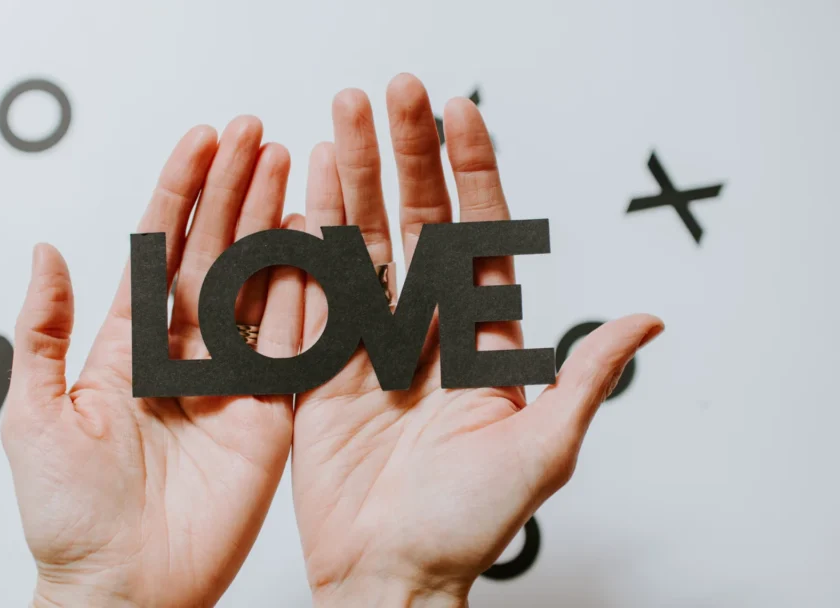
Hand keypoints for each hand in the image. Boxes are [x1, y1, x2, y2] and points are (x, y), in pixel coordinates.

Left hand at [1, 118, 305, 607]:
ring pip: (259, 285)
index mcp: (129, 345)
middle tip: (257, 136)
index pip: (159, 248)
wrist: (122, 588)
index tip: (202, 142)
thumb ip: (42, 332)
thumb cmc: (68, 517)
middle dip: (235, 189)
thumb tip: (45, 254)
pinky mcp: (271, 412)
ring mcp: (233, 379)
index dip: (180, 191)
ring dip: (275, 224)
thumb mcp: (34, 415)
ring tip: (292, 167)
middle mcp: (186, 353)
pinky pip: (295, 344)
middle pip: (216, 252)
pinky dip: (308, 293)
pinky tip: (316, 244)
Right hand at [291, 74, 663, 606]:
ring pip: (360, 241)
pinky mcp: (320, 364)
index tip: (460, 113)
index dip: (471, 171)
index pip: (479, 234)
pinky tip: (300, 190)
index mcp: (481, 340)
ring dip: (350, 178)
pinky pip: (310, 290)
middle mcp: (425, 328)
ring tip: (339, 116)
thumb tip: (645, 321)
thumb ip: (581, 378)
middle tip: (393, 93)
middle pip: (415, 221)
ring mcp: (368, 340)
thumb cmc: (466, 526)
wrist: (388, 574)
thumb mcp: (540, 451)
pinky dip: (305, 239)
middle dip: (404, 155)